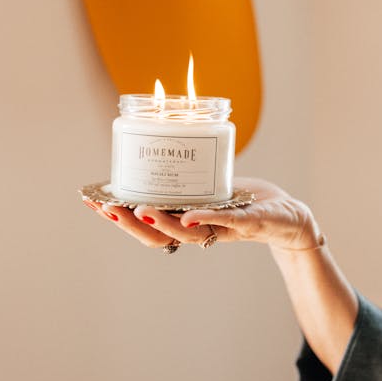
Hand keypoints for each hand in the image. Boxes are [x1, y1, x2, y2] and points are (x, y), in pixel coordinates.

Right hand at [83, 177, 318, 250]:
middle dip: (129, 224)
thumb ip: (189, 175)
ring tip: (140, 211)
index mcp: (187, 220)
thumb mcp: (212, 184)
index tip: (91, 201)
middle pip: (158, 236)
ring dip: (162, 224)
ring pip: (187, 234)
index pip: (146, 225)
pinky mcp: (251, 223)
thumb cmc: (247, 203)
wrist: (289, 219)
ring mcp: (223, 229)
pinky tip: (190, 216)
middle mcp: (200, 230)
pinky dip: (207, 220)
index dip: (118, 216)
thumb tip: (158, 144)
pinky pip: (228, 223)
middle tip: (106, 209)